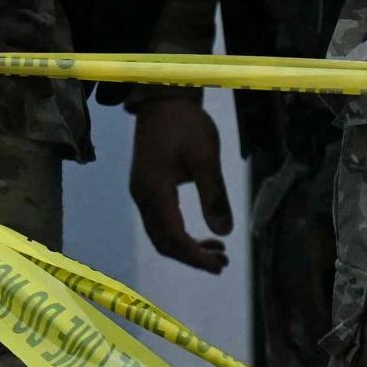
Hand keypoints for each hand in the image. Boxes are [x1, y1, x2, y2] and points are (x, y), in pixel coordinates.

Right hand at [129, 93, 233, 271]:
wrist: (163, 101)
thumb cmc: (187, 125)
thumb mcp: (207, 157)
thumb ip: (214, 195)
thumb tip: (225, 233)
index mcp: (155, 191)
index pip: (174, 237)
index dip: (196, 257)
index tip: (219, 265)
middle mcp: (142, 197)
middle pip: (163, 242)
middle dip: (192, 257)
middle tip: (222, 263)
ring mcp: (140, 194)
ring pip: (160, 234)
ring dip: (186, 247)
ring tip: (217, 252)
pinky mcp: (145, 188)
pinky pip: (159, 222)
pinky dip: (179, 234)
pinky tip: (200, 234)